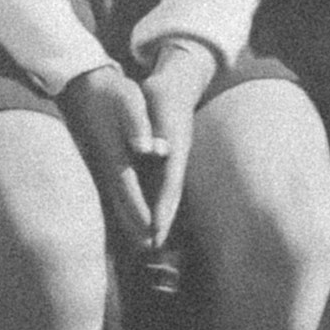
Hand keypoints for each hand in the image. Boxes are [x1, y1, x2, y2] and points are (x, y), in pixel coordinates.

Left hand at [134, 38, 217, 245]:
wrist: (179, 81)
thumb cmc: (163, 90)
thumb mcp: (157, 101)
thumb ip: (154, 126)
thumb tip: (154, 150)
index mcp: (175, 146)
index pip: (169, 183)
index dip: (162, 207)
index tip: (155, 229)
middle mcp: (177, 157)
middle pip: (170, 195)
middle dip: (163, 221)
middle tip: (153, 248)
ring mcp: (176, 159)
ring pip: (168, 194)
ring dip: (161, 217)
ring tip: (151, 241)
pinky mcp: (171, 158)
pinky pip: (163, 186)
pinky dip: (158, 203)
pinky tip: (150, 217)